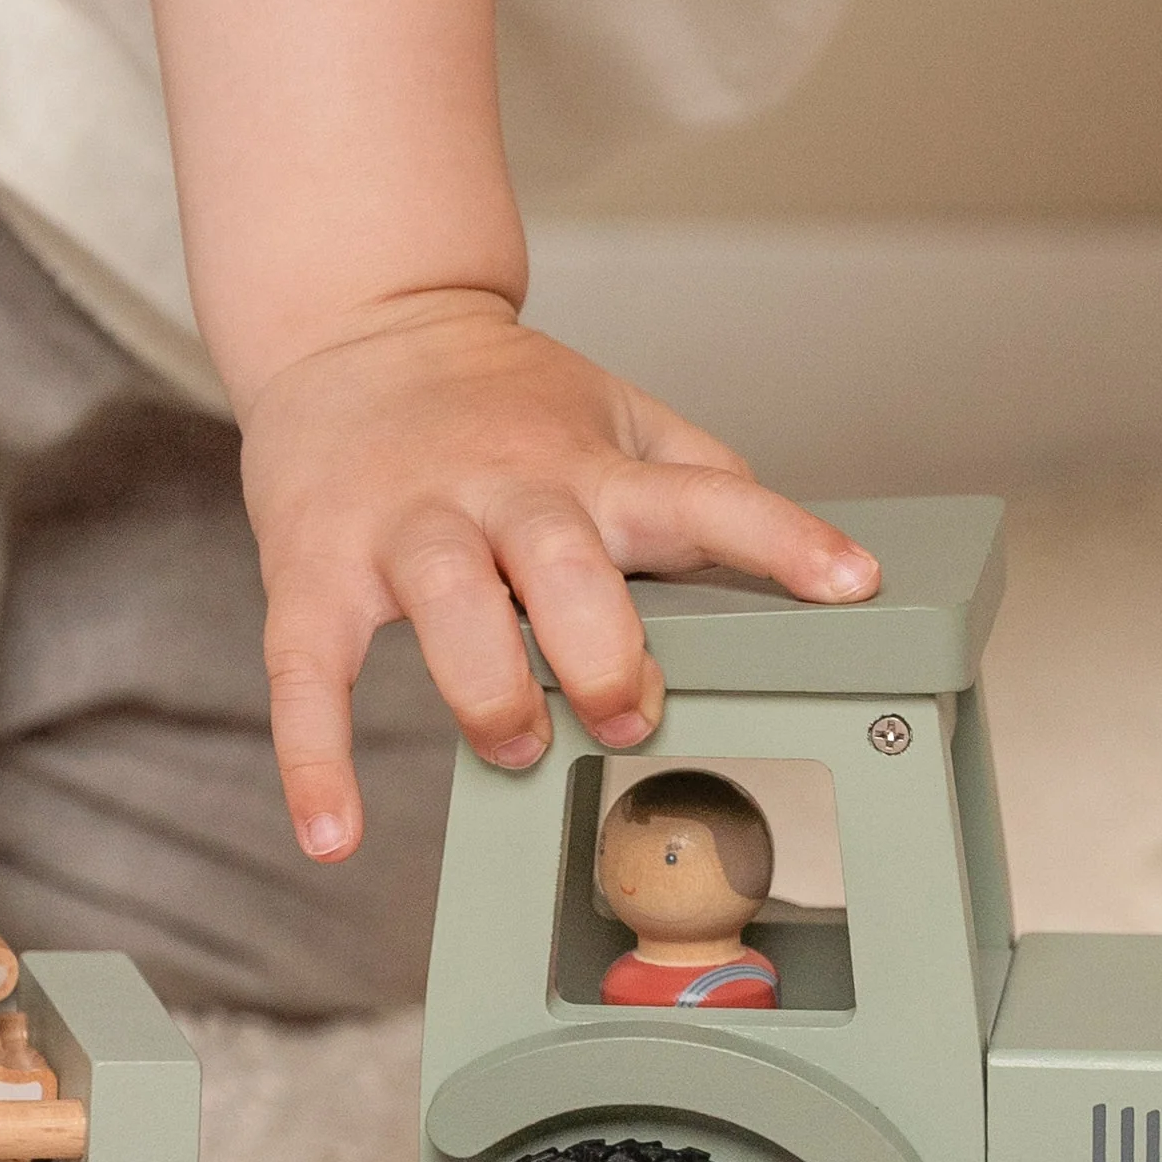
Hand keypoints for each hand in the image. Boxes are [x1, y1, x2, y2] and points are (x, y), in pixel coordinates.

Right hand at [237, 294, 878, 861]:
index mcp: (588, 466)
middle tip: (629, 716)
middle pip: (563, 562)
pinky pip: (307, 668)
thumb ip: (696, 477)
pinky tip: (334, 836)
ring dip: (490, 690)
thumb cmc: (498, 397)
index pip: (704, 497)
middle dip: (605, 651)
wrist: (353, 326)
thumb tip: (781, 543)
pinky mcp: (313, 567)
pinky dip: (316, 760)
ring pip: (447, 605)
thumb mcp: (614, 414)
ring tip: (515, 745)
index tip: (854, 583)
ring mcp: (404, 527)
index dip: (781, 539)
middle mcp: (502, 490)